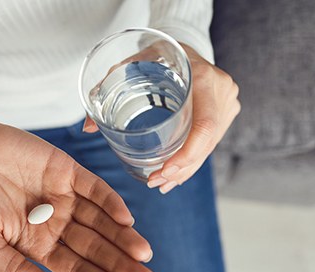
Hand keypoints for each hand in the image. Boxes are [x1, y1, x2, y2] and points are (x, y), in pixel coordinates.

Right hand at [0, 107, 156, 271]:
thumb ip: (14, 268)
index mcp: (36, 243)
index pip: (74, 269)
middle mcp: (56, 222)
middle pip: (95, 247)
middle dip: (120, 264)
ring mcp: (64, 196)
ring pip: (101, 220)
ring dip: (123, 236)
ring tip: (144, 253)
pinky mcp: (67, 171)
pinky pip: (94, 188)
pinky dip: (110, 202)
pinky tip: (126, 218)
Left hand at [83, 44, 239, 192]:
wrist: (184, 44)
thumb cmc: (155, 54)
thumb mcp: (131, 65)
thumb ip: (107, 90)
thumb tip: (87, 128)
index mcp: (202, 78)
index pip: (205, 126)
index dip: (187, 155)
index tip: (164, 172)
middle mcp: (221, 91)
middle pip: (206, 142)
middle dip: (181, 169)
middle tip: (156, 183)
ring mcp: (227, 102)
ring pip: (210, 146)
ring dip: (186, 169)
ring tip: (163, 184)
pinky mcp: (226, 111)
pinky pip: (212, 141)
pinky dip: (193, 159)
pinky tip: (177, 174)